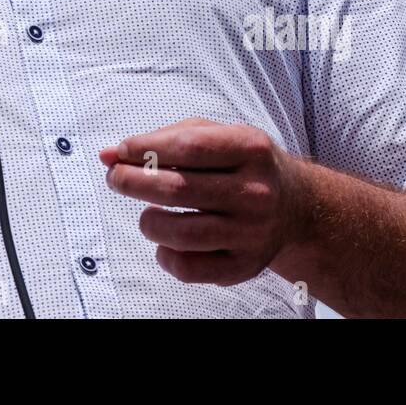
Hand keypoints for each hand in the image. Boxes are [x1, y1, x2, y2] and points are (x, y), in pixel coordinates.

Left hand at [99, 118, 308, 285]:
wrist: (296, 206)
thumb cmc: (242, 163)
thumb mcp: (216, 135)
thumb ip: (164, 139)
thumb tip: (109, 154)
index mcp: (251, 149)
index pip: (188, 147)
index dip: (145, 148)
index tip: (120, 151)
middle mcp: (255, 192)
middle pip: (179, 190)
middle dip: (133, 182)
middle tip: (116, 178)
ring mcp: (252, 233)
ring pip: (181, 233)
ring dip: (148, 221)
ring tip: (146, 213)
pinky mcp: (244, 266)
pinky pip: (191, 269)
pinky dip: (165, 256)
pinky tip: (165, 241)